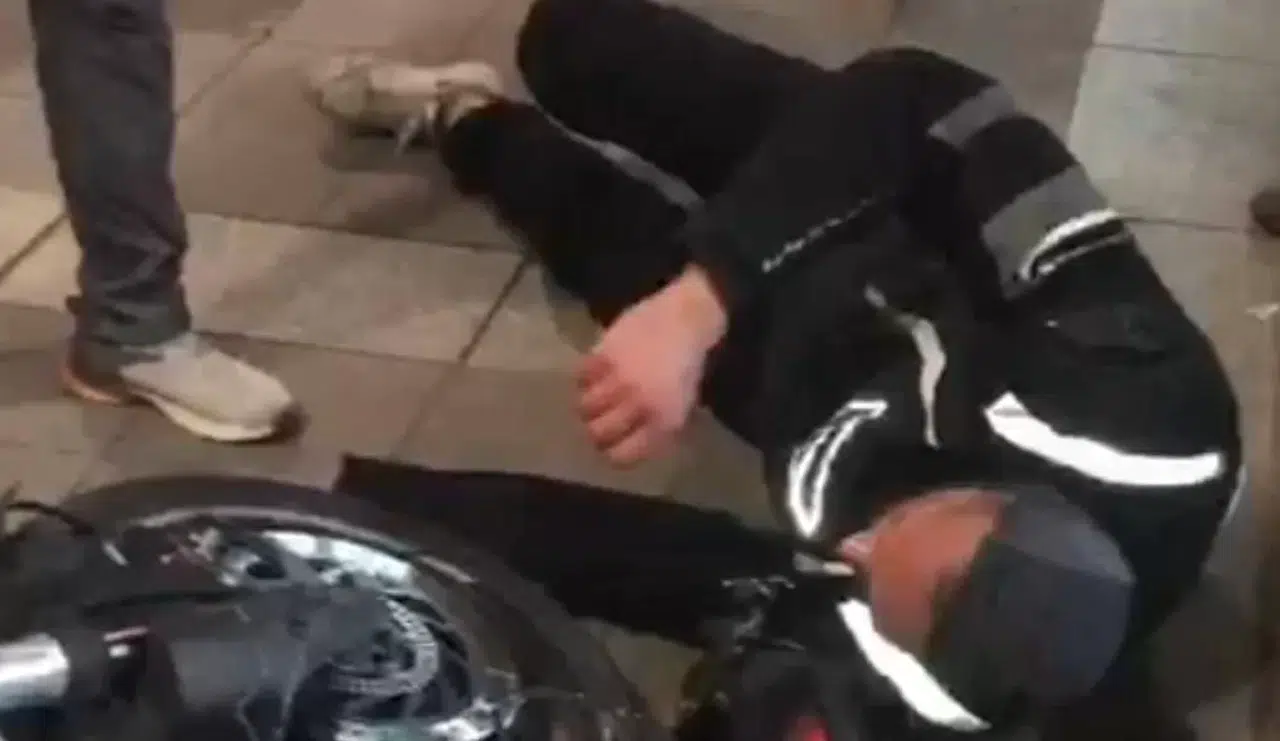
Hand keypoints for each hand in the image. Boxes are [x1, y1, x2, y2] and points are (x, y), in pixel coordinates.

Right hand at [578, 266, 727, 465]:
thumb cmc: (688, 365)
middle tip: (598, 422)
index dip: (611, 453)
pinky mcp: (604, 354)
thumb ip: (656, 428)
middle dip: (595, 432)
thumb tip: (626, 445)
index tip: (609, 445)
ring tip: (595, 397)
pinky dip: (585, 377)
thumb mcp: (682, 406)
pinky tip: (594, 373)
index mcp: (664, 421)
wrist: (687, 318)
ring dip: (588, 405)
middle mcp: (640, 404)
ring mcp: (619, 379)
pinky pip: (580, 377)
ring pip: (584, 408)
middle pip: (598, 433)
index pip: (622, 455)